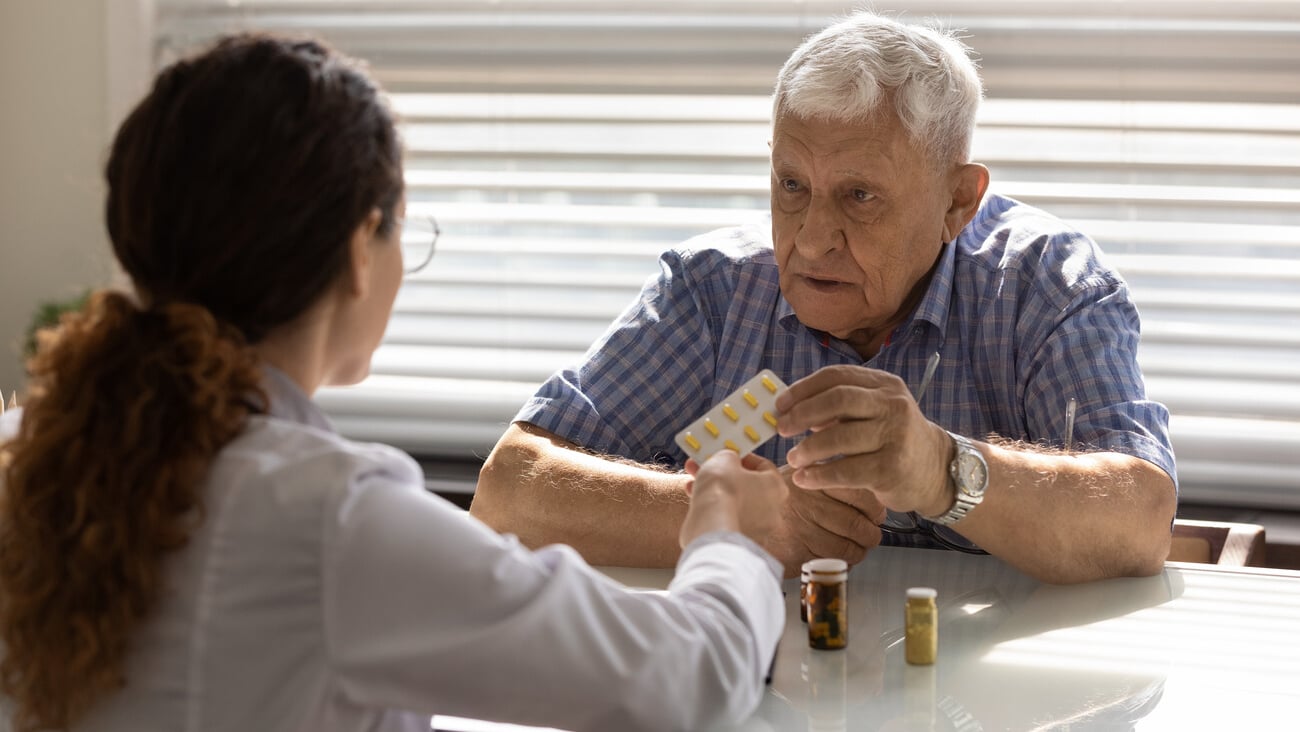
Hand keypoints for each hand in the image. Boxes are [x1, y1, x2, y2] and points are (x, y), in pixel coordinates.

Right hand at [680, 451, 787, 548]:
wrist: (710, 529)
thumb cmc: (722, 490)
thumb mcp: (724, 458)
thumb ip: (730, 456)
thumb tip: (729, 460)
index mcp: (777, 487)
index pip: (763, 466)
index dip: (742, 457)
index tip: (727, 454)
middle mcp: (773, 511)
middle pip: (747, 485)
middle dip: (723, 474)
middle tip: (706, 465)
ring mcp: (758, 530)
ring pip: (735, 503)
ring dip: (715, 491)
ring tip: (694, 481)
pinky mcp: (740, 542)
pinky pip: (727, 519)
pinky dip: (714, 509)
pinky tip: (695, 500)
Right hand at [693, 455, 886, 576]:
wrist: (709, 516)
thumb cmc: (726, 490)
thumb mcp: (745, 466)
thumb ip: (759, 465)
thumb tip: (754, 461)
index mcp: (805, 480)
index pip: (853, 487)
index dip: (870, 499)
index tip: (874, 505)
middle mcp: (809, 505)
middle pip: (859, 519)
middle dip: (872, 527)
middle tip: (876, 529)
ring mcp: (805, 532)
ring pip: (852, 543)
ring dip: (862, 547)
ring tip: (864, 546)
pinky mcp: (797, 557)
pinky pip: (834, 562)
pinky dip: (844, 563)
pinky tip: (844, 560)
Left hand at [775, 364, 952, 517]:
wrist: (935, 470)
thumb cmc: (892, 438)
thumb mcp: (873, 411)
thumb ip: (839, 406)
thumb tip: (790, 408)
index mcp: (884, 384)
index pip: (836, 376)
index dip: (802, 389)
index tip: (780, 405)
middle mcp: (893, 405)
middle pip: (838, 400)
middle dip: (802, 414)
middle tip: (781, 429)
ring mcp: (895, 436)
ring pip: (839, 437)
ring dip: (807, 449)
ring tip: (792, 459)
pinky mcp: (892, 468)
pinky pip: (845, 471)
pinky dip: (819, 476)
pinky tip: (804, 480)